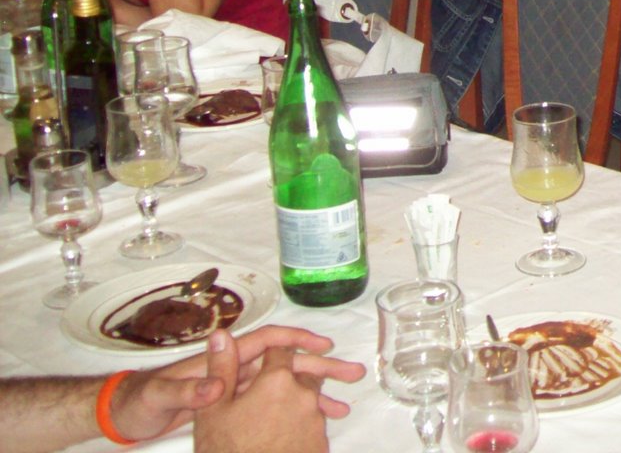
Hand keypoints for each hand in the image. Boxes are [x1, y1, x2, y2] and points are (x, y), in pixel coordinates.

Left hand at [114, 326, 364, 440]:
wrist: (124, 417)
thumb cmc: (139, 401)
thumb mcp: (159, 396)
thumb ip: (187, 390)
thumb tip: (218, 384)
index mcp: (221, 359)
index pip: (267, 342)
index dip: (297, 342)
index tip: (325, 348)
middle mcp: (234, 370)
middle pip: (284, 365)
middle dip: (320, 369)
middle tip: (351, 375)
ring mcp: (236, 390)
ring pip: (283, 388)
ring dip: (313, 394)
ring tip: (342, 405)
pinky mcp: (233, 409)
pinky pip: (272, 407)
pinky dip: (294, 414)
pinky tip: (311, 424)